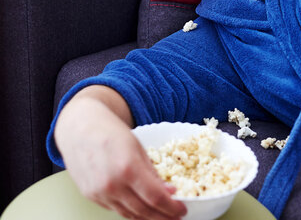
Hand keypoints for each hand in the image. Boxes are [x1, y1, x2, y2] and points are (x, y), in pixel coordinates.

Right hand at [55, 86, 186, 219]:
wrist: (80, 128)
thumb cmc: (111, 132)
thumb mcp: (138, 147)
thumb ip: (152, 172)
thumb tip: (168, 192)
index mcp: (128, 167)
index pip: (156, 197)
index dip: (172, 207)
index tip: (182, 210)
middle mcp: (112, 184)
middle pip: (144, 210)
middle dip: (163, 216)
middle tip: (175, 217)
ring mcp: (99, 192)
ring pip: (129, 214)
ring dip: (148, 218)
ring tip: (161, 216)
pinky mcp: (90, 196)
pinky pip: (115, 210)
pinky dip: (131, 212)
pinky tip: (142, 210)